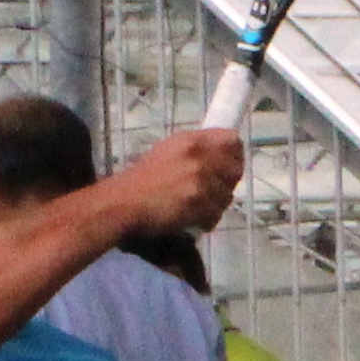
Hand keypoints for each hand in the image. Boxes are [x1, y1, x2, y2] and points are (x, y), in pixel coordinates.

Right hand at [107, 127, 243, 235]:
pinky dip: (207, 220)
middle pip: (235, 169)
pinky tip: (193, 219)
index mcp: (191, 140)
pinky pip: (216, 214)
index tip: (229, 163)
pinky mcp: (197, 204)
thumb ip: (196, 150)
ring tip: (199, 207)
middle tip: (215, 190)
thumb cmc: (142, 178)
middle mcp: (198, 157)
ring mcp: (199, 181)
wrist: (124, 202)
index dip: (234, 154)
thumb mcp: (168, 151)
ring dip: (216, 204)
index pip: (232, 140)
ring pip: (227, 195)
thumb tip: (221, 154)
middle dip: (228, 182)